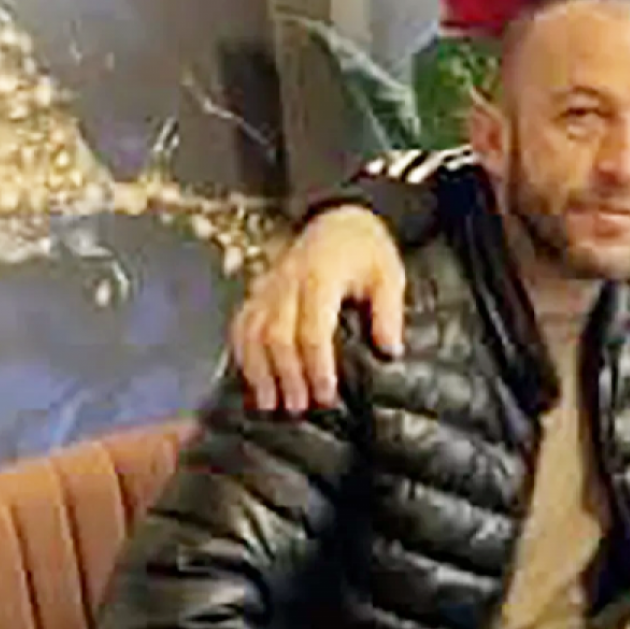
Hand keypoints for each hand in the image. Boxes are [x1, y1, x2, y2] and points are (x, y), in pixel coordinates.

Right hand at [231, 206, 405, 413]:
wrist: (337, 220)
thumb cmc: (365, 251)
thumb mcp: (389, 274)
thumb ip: (388, 311)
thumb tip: (389, 350)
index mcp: (320, 276)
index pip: (313, 328)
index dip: (317, 365)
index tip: (326, 394)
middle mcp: (286, 282)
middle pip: (277, 335)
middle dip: (286, 375)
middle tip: (299, 408)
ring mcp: (267, 287)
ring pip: (251, 332)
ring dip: (257, 371)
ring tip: (268, 404)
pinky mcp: (257, 292)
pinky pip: (240, 324)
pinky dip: (241, 354)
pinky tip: (250, 380)